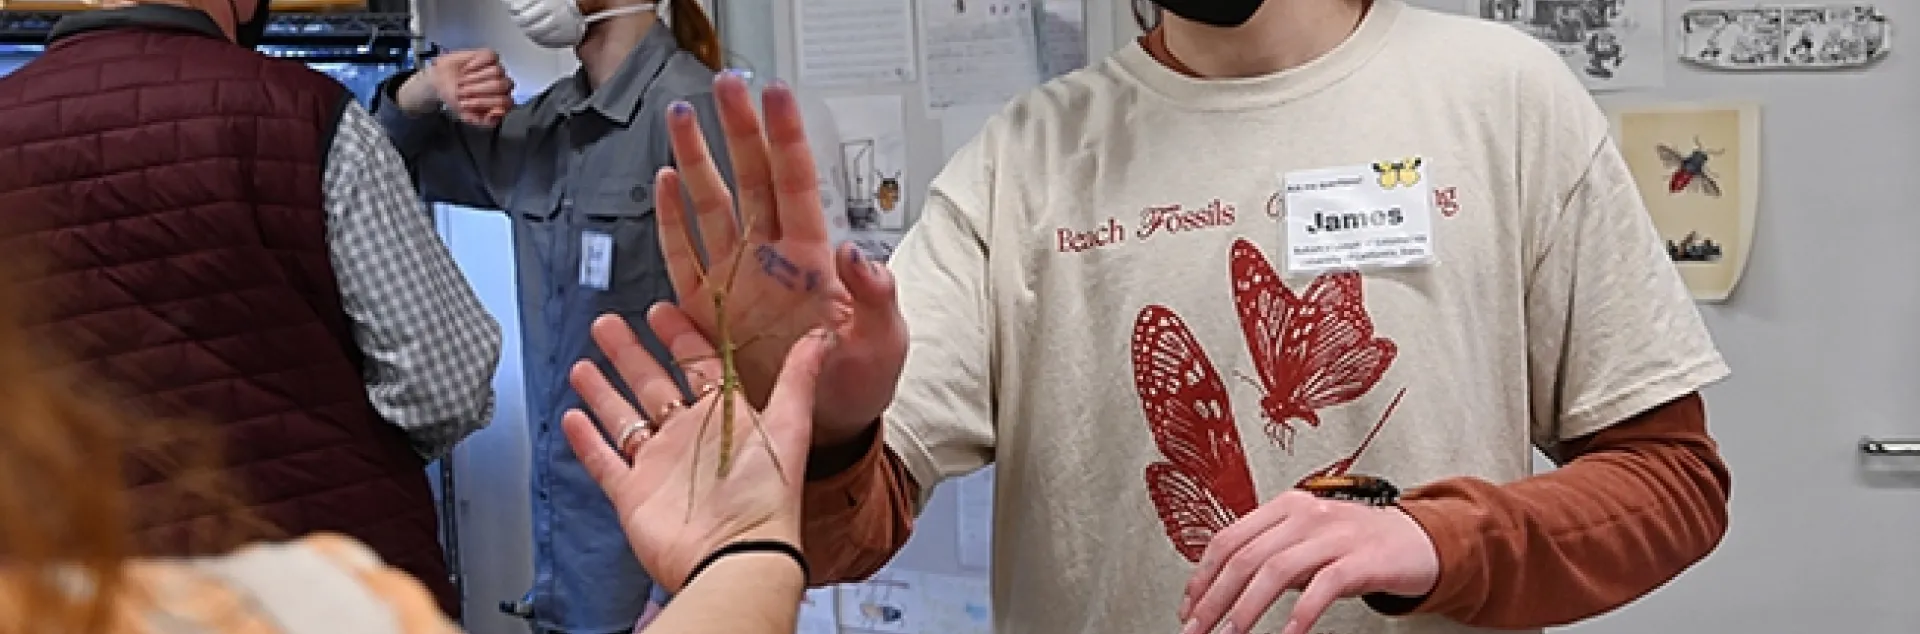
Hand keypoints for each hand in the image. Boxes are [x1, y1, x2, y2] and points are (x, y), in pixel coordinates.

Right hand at [403, 49, 512, 125]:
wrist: (440, 82)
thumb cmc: (457, 99)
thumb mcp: (468, 116)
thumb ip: (485, 121)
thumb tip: (498, 112)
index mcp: (502, 102)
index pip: (505, 102)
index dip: (484, 102)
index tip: (465, 103)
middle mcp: (504, 85)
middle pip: (500, 85)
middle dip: (478, 90)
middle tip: (462, 91)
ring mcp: (498, 70)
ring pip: (497, 71)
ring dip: (475, 77)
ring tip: (462, 81)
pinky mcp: (490, 56)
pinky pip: (490, 57)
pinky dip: (476, 63)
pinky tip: (467, 68)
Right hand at [560, 307, 829, 592]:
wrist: (736, 555)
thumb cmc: (767, 497)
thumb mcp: (790, 426)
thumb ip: (800, 377)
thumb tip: (823, 335)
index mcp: (726, 417)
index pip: (698, 365)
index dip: (680, 337)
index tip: (661, 310)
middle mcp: (691, 438)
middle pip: (653, 385)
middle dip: (630, 354)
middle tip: (607, 325)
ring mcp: (660, 466)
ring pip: (625, 419)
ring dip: (603, 391)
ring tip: (583, 364)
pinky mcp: (635, 494)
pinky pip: (605, 462)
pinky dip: (587, 442)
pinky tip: (572, 417)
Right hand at [655, 72, 905, 445]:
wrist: (824, 426)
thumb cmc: (861, 382)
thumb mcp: (885, 345)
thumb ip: (877, 299)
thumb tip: (858, 254)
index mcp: (814, 257)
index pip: (797, 182)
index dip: (785, 138)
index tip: (775, 95)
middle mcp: (772, 256)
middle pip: (751, 178)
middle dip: (737, 130)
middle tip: (725, 85)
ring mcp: (737, 278)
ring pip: (712, 205)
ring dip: (697, 160)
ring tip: (682, 116)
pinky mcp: (707, 308)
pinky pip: (683, 255)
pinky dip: (671, 220)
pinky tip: (666, 181)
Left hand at [1180, 491, 1439, 633]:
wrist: (1420, 540)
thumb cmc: (1357, 544)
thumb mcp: (1307, 540)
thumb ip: (1269, 553)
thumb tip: (1220, 587)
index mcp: (1286, 507)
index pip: (1228, 538)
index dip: (1202, 576)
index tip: (1189, 607)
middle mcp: (1306, 514)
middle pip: (1245, 556)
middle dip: (1214, 598)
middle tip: (1198, 629)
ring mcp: (1335, 534)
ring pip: (1275, 570)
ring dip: (1246, 608)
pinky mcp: (1362, 559)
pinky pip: (1323, 587)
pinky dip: (1300, 614)